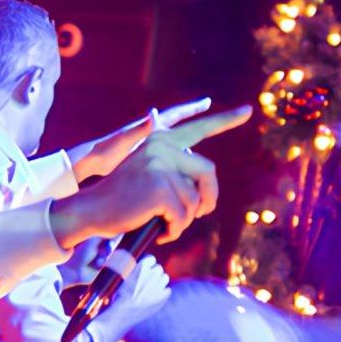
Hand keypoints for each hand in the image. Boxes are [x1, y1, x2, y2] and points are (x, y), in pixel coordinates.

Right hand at [49, 105, 250, 247]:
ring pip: (194, 200)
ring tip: (164, 222)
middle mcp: (161, 146)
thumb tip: (206, 189)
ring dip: (184, 219)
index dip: (225, 121)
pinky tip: (160, 230)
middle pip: (208, 173)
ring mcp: (161, 165)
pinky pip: (183, 215)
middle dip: (207, 199)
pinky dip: (174, 229)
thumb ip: (176, 172)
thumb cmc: (123, 200)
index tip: (248, 111)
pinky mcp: (160, 187)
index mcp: (160, 140)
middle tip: (199, 214)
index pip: (198, 129)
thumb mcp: (150, 176)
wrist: (92, 210)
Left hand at [66, 96, 216, 180]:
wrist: (88, 162)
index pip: (176, 115)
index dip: (193, 109)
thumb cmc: (103, 152)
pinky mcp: (145, 154)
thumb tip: (153, 113)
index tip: (208, 101)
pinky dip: (179, 152)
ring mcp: (149, 143)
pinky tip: (184, 156)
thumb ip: (139, 130)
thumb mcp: (121, 141)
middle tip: (211, 108)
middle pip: (181, 123)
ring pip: (176, 138)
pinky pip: (169, 152)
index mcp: (150, 128)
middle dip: (198, 117)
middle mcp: (151, 132)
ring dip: (190, 135)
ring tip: (204, 132)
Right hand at [95, 256, 170, 336]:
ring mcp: (158, 287)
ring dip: (159, 281)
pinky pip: (167, 290)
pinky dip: (162, 292)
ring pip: (165, 278)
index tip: (145, 267)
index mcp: (141, 268)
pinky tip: (154, 295)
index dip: (148, 263)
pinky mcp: (162, 298)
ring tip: (151, 287)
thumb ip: (126, 267)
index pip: (151, 259)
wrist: (121, 315)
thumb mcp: (119, 278)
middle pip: (158, 268)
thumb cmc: (117, 296)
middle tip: (147, 278)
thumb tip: (128, 259)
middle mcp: (151, 275)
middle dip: (153, 272)